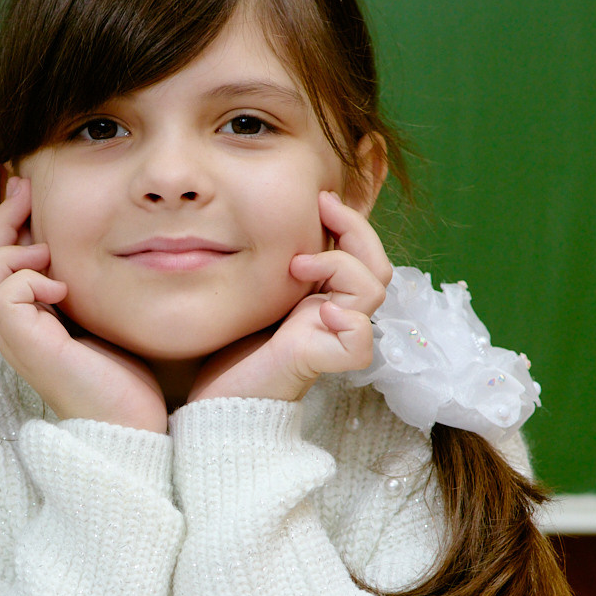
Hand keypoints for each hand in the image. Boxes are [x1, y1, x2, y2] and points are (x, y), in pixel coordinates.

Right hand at [0, 177, 168, 431]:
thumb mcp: (101, 313)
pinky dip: (26, 280)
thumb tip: (85, 235)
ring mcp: (14, 341)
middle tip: (26, 191)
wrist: (131, 424)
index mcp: (26, 322)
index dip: (4, 225)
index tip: (27, 189)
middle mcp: (11, 332)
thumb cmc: (125, 376)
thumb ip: (83, 281)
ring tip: (47, 251)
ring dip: (7, 253)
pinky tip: (62, 288)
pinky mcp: (25, 346)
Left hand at [189, 190, 391, 404]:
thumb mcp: (255, 286)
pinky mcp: (321, 361)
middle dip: (355, 229)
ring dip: (341, 265)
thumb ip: (276, 260)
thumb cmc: (230, 344)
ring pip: (374, 291)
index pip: (364, 253)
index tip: (320, 197)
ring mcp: (331, 336)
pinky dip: (347, 321)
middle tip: (322, 207)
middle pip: (379, 266)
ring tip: (298, 265)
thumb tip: (287, 216)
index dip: (352, 221)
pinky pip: (362, 341)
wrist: (215, 397)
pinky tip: (318, 311)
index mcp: (324, 295)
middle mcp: (334, 314)